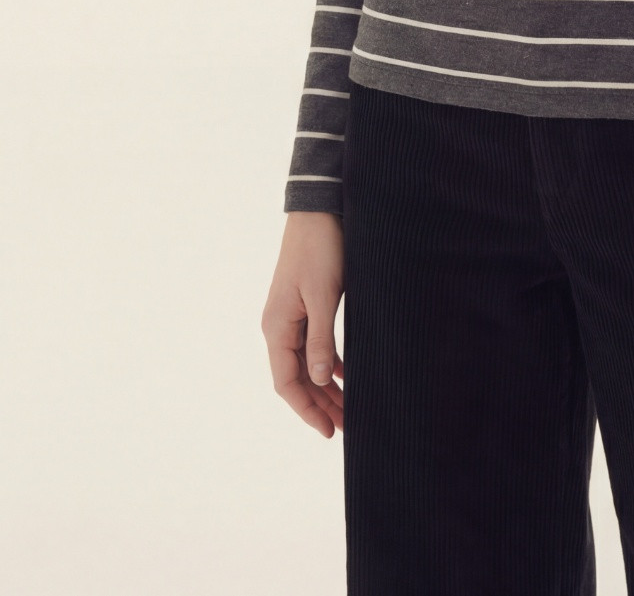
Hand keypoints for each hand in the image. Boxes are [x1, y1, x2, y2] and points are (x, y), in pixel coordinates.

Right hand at [261, 211, 345, 437]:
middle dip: (320, 403)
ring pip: (306, 362)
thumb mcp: (323, 296)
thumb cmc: (320, 250)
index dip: (307, 409)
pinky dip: (328, 361)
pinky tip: (345, 374)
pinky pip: (312, 344)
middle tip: (346, 427)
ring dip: (325, 385)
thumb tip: (321, 379)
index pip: (287, 382)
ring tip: (348, 408)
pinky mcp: (304, 305)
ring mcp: (290, 316)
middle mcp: (278, 326)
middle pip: (297, 377)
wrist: (318, 210)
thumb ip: (320, 339)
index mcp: (277, 327)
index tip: (328, 431)